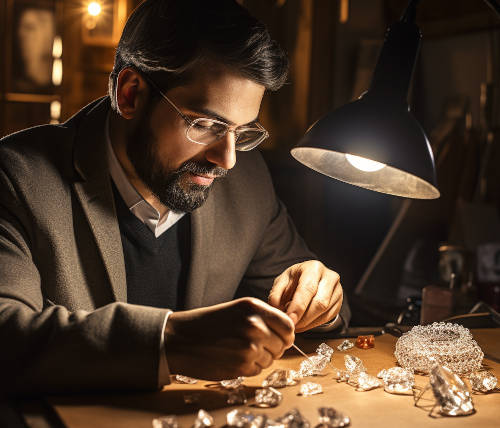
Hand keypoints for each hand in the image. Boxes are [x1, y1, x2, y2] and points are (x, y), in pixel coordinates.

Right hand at [164, 297, 294, 379]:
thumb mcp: (237, 310)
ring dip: (259, 358)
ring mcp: (249, 347)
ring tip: (238, 350)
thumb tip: (288, 333)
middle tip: (252, 345)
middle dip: (272, 347)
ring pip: (271, 359)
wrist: (179, 339)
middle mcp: (255, 325)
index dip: (285, 334)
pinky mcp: (242, 366)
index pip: (288, 325)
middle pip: (282, 344)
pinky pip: (257, 370)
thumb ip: (263, 318)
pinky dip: (248, 367)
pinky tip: (232, 358)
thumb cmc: (208, 323)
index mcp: (254, 307)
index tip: (279, 337)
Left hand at [268, 260, 342, 332]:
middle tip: (290, 325)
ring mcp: (337, 290)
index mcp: (313, 268)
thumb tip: (276, 308)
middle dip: (303, 318)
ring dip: (307, 323)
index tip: (290, 320)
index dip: (298, 307)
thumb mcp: (282, 282)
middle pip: (319, 303)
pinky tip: (303, 324)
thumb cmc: (295, 280)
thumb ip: (276, 294)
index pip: (308, 289)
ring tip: (294, 324)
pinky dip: (313, 324)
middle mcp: (329, 277)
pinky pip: (328, 318)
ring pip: (325, 312)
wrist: (309, 279)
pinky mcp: (338, 302)